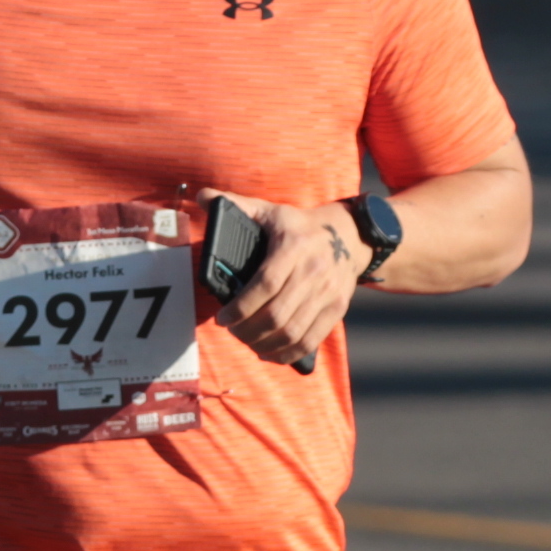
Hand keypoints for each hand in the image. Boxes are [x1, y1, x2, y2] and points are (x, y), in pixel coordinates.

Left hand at [211, 193, 361, 368]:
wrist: (348, 236)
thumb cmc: (299, 226)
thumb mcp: (270, 210)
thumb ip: (236, 204)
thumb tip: (202, 197)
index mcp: (293, 245)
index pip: (266, 283)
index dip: (241, 306)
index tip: (222, 318)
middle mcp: (314, 270)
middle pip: (277, 313)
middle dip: (248, 330)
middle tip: (232, 331)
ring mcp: (328, 292)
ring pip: (293, 331)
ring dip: (264, 344)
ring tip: (247, 342)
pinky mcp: (337, 308)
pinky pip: (311, 339)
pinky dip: (288, 353)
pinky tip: (269, 353)